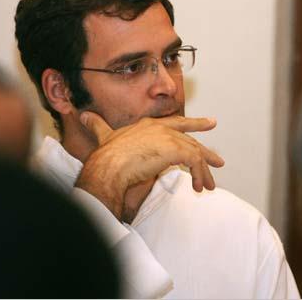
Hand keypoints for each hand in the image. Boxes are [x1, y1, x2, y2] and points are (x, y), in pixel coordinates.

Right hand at [75, 112, 224, 219]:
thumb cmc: (107, 154)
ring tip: (208, 184)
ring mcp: (169, 138)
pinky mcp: (174, 150)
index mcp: (148, 125)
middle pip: (190, 138)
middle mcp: (161, 128)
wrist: (109, 164)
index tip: (208, 124)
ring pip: (195, 152)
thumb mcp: (104, 135)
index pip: (176, 123)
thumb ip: (97, 125)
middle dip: (205, 150)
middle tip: (218, 160)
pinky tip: (198, 186)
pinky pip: (194, 162)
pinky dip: (198, 175)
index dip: (193, 124)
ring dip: (203, 170)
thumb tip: (84, 116)